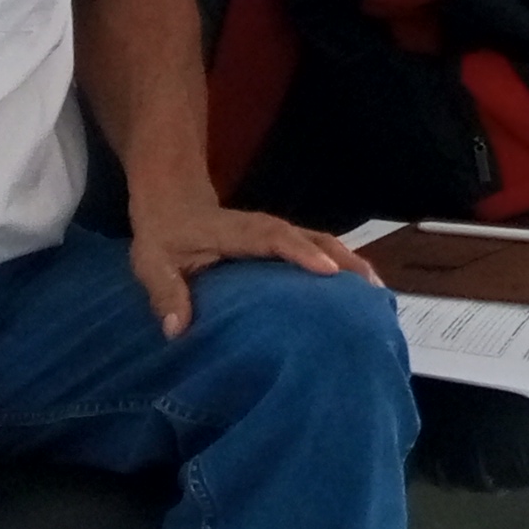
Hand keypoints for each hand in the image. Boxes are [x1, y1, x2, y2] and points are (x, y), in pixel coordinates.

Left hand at [127, 189, 378, 336]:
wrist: (171, 199)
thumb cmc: (163, 234)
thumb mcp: (151, 263)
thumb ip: (164, 293)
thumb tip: (178, 330)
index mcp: (235, 233)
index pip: (274, 239)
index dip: (301, 253)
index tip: (327, 273)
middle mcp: (262, 229)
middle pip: (311, 237)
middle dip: (343, 258)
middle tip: (373, 287)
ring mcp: (275, 232)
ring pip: (320, 240)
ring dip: (349, 260)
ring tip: (377, 290)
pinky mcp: (280, 240)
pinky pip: (316, 246)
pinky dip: (340, 262)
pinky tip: (358, 284)